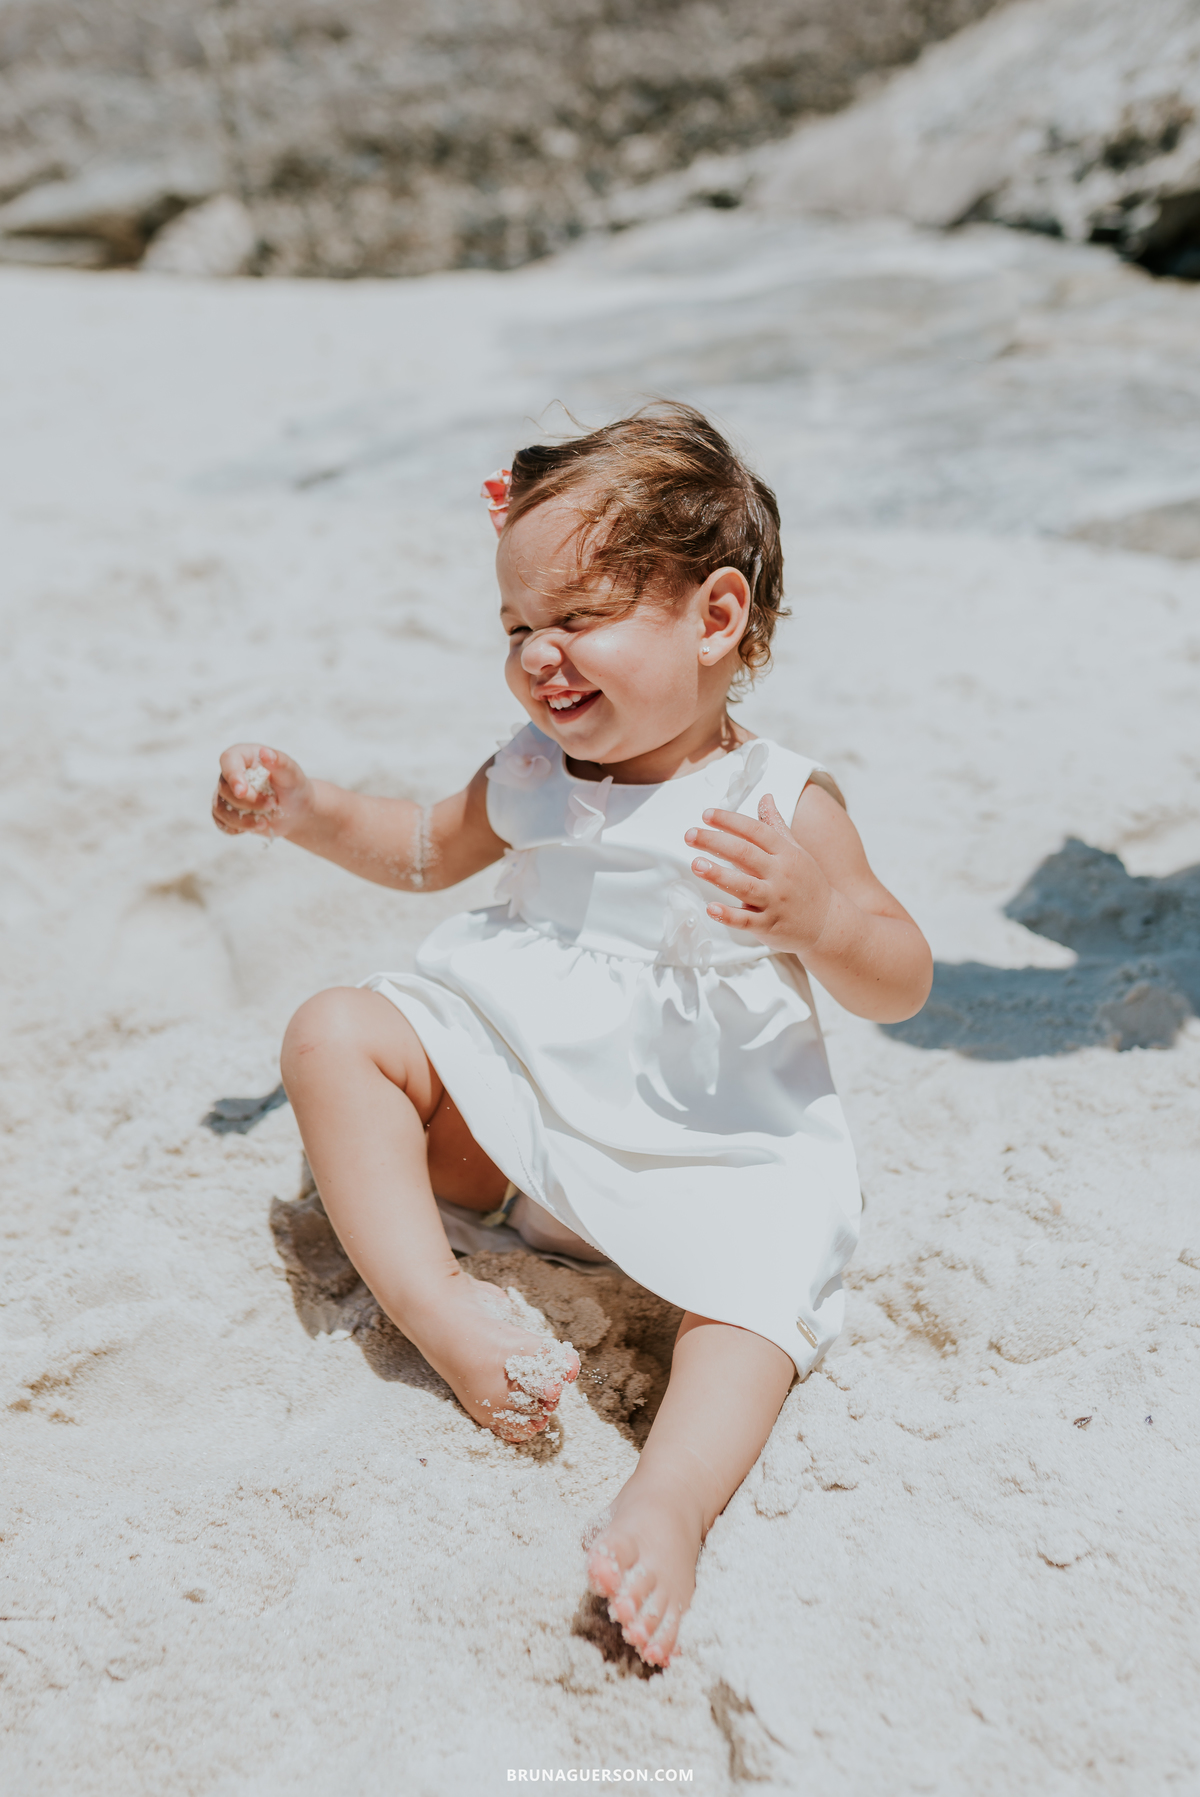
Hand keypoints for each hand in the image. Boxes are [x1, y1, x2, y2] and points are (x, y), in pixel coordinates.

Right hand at [212, 744, 311, 839]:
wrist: (297, 811)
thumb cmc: (294, 787)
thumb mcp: (292, 774)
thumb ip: (279, 762)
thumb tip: (264, 752)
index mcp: (245, 756)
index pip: (228, 759)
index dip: (232, 775)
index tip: (242, 791)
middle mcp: (232, 773)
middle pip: (225, 789)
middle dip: (249, 802)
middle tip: (273, 804)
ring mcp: (227, 794)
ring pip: (220, 808)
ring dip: (243, 819)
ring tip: (266, 821)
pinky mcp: (227, 813)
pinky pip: (221, 823)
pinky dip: (238, 828)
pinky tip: (254, 827)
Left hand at [684, 792, 833, 953]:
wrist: (829, 923)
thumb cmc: (807, 884)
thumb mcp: (796, 851)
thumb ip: (776, 826)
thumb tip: (765, 797)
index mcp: (786, 854)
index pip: (755, 831)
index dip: (730, 821)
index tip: (706, 814)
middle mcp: (781, 875)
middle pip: (745, 854)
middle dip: (715, 842)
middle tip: (690, 834)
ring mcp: (775, 901)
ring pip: (744, 886)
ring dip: (718, 875)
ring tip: (695, 864)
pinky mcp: (769, 925)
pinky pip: (746, 920)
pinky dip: (728, 915)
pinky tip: (710, 907)